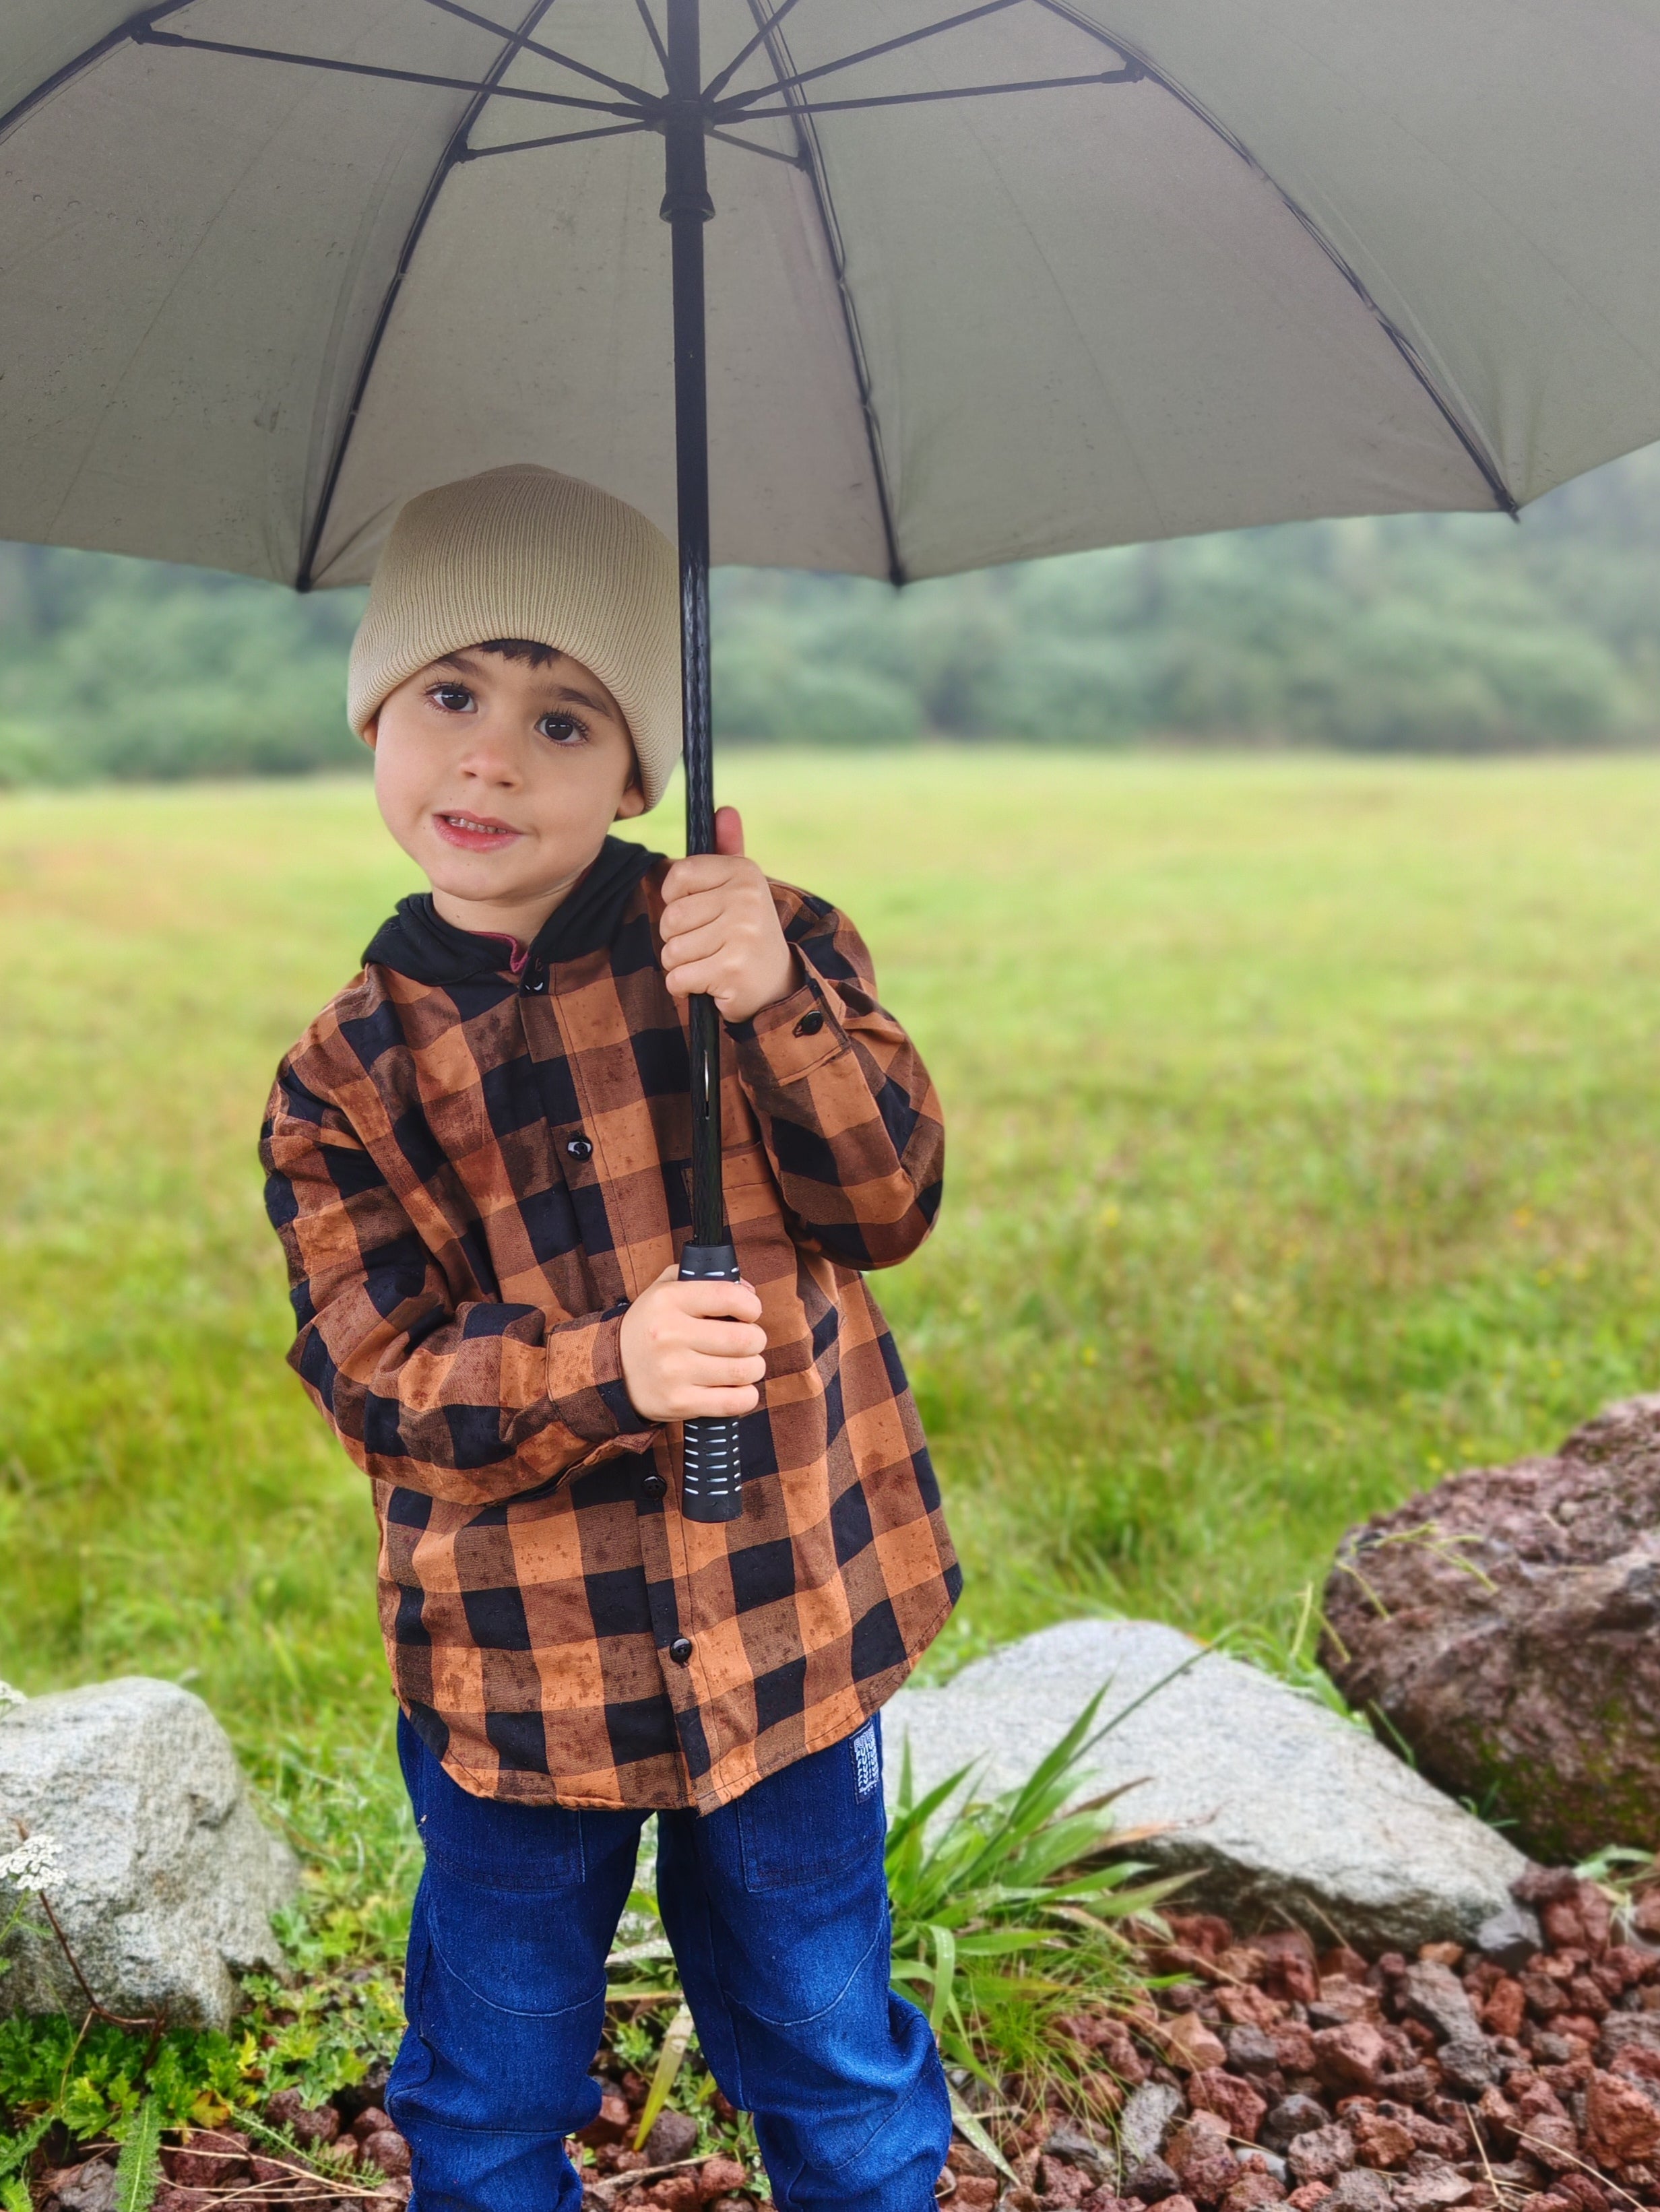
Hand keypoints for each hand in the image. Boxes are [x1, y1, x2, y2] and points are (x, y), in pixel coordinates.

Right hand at [619, 1264, 767, 1421]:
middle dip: (756, 1341)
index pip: (730, 1297)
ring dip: (754, 1368)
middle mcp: (669, 1334)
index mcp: (668, 1300)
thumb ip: (705, 1279)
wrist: (611, 1371)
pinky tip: (737, 1389)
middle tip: (748, 1343)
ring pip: (744, 1370)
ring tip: (744, 1366)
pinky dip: (746, 1396)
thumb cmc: (652, 1328)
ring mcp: (673, 1372)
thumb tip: (748, 1291)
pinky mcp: (679, 1403)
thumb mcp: (665, 1290)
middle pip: (745, 1339)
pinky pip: (735, 1402)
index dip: (751, 1306)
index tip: (749, 1314)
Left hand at [659, 807, 798, 1023]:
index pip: (678, 876)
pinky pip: (678, 978)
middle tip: (708, 945)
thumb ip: (727, 852)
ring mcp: (741, 934)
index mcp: (745, 872)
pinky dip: (686, 988)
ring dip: (682, 966)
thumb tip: (725, 810)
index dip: (674, 900)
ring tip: (711, 964)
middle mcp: (746, 898)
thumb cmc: (745, 934)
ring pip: (672, 950)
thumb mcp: (739, 890)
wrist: (778, 987)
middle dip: (677, 939)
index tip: (697, 912)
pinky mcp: (732, 969)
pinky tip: (711, 984)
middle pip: (671, 917)